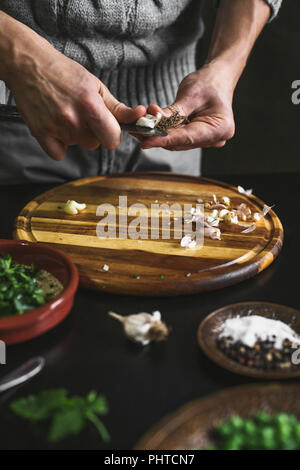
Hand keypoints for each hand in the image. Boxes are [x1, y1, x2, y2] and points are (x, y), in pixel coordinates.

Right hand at [8, 44, 144, 159]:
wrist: (30, 66)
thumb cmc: (64, 73)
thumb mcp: (95, 86)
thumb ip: (117, 107)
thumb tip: (139, 117)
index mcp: (90, 106)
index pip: (112, 139)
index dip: (112, 135)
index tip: (108, 127)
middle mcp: (74, 120)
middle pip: (95, 144)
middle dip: (93, 133)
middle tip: (82, 114)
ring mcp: (56, 129)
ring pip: (78, 145)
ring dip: (76, 135)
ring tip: (66, 112)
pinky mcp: (41, 135)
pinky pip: (59, 154)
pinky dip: (59, 144)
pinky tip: (55, 125)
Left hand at [139, 64, 234, 150]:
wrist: (217, 79)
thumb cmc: (208, 83)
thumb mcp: (190, 94)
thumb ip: (173, 112)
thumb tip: (152, 121)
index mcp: (221, 128)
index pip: (188, 137)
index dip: (165, 140)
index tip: (146, 141)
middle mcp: (215, 138)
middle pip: (181, 143)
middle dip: (158, 136)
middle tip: (137, 129)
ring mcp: (206, 140)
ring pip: (177, 142)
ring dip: (158, 135)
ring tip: (140, 126)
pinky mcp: (197, 138)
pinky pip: (178, 138)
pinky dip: (164, 132)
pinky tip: (150, 126)